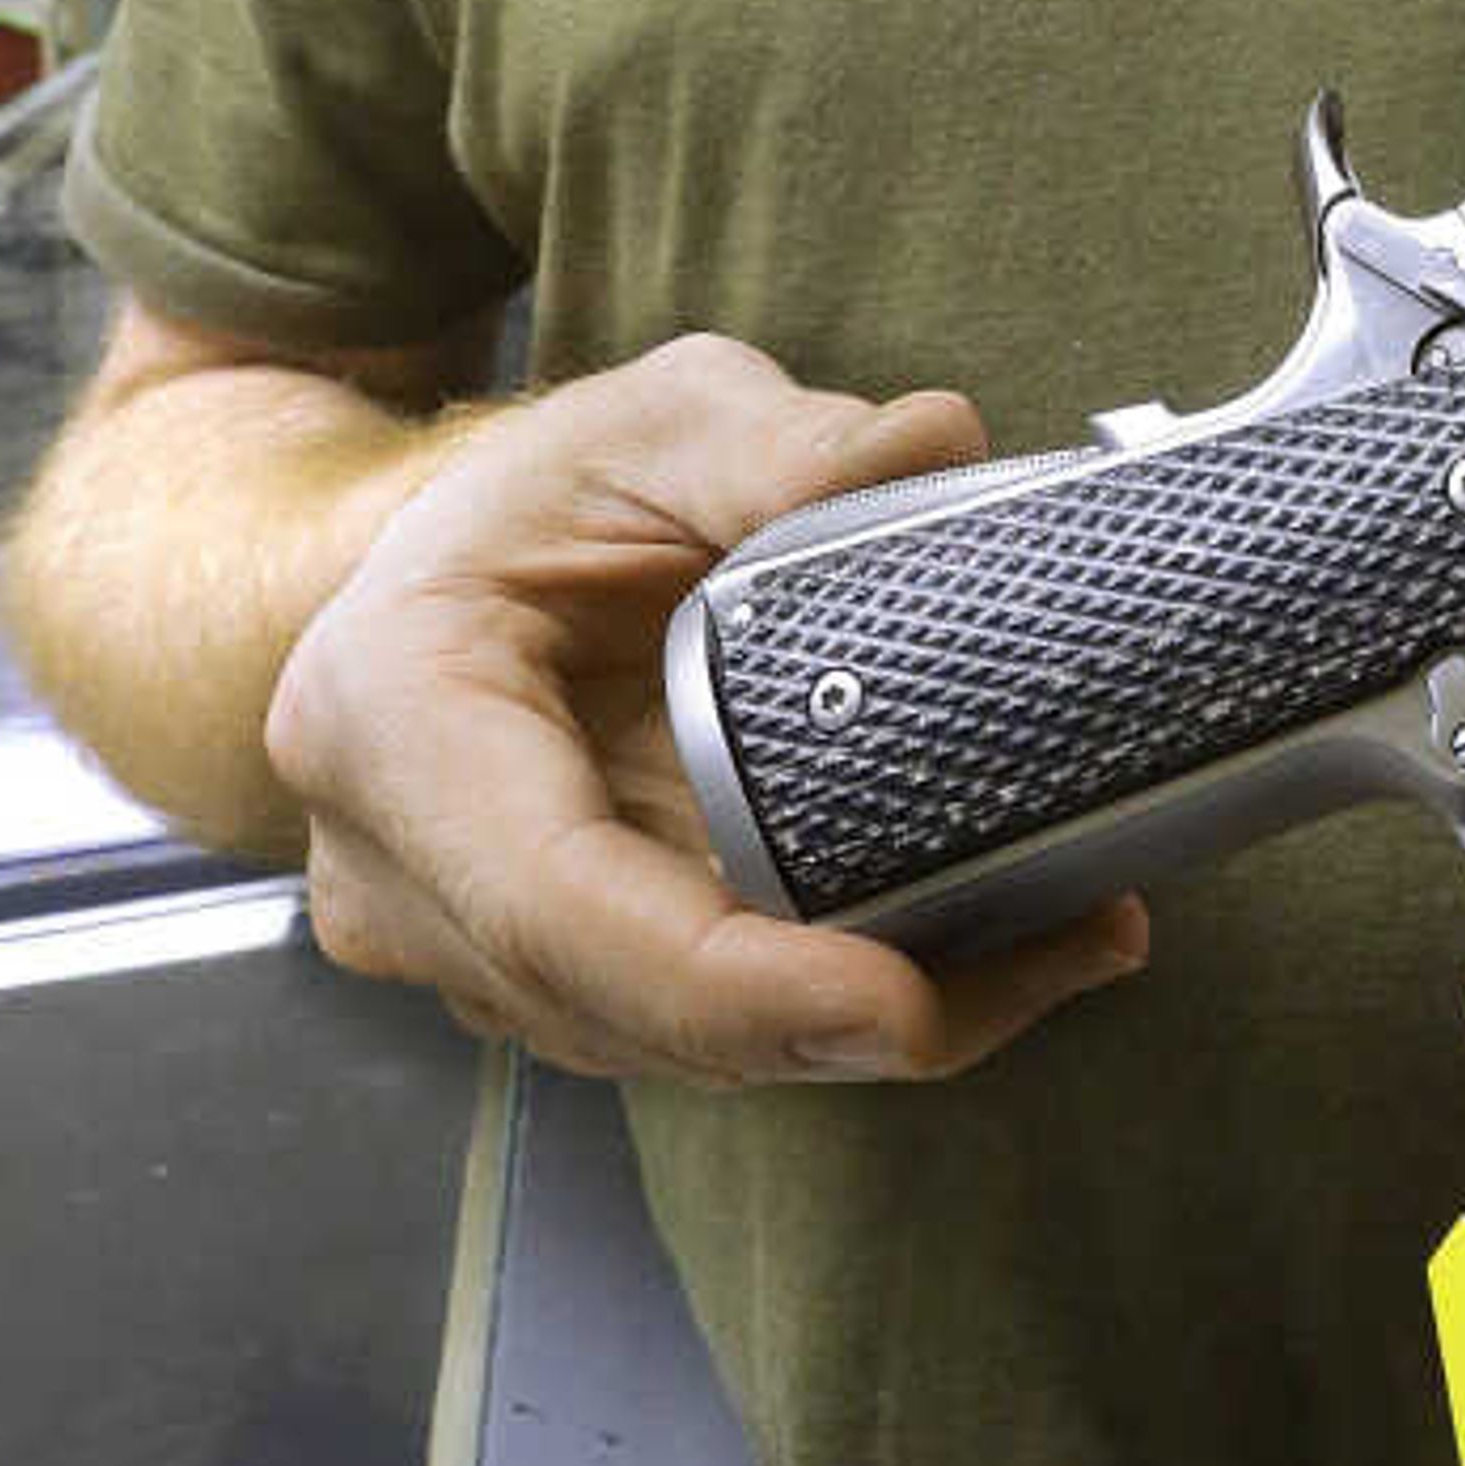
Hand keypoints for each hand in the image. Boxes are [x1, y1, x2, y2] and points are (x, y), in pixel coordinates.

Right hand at [267, 336, 1147, 1084]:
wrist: (423, 575)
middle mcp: (404, 878)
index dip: (731, 985)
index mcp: (395, 726)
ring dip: (873, 1022)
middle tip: (1062, 950)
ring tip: (1069, 941)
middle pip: (638, 1010)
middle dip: (853, 1017)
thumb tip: (930, 448)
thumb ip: (777, 439)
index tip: (898, 1004)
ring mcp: (471, 954)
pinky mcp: (559, 985)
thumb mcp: (649, 422)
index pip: (558, 908)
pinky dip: (844, 1003)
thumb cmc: (523, 500)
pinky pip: (706, 1026)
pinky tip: (996, 950)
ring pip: (683, 1043)